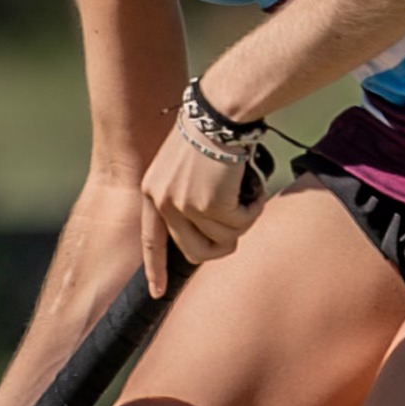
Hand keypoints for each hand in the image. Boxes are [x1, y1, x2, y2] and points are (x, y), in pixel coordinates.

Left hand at [139, 119, 267, 295]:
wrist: (219, 113)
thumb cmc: (208, 131)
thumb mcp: (181, 165)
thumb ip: (184, 196)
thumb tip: (207, 230)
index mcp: (151, 192)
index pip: (151, 240)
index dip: (155, 269)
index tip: (158, 292)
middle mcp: (163, 202)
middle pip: (194, 251)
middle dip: (222, 245)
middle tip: (239, 223)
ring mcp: (185, 206)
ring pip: (224, 239)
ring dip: (242, 221)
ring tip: (248, 194)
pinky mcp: (211, 206)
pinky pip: (240, 225)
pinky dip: (253, 209)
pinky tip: (253, 188)